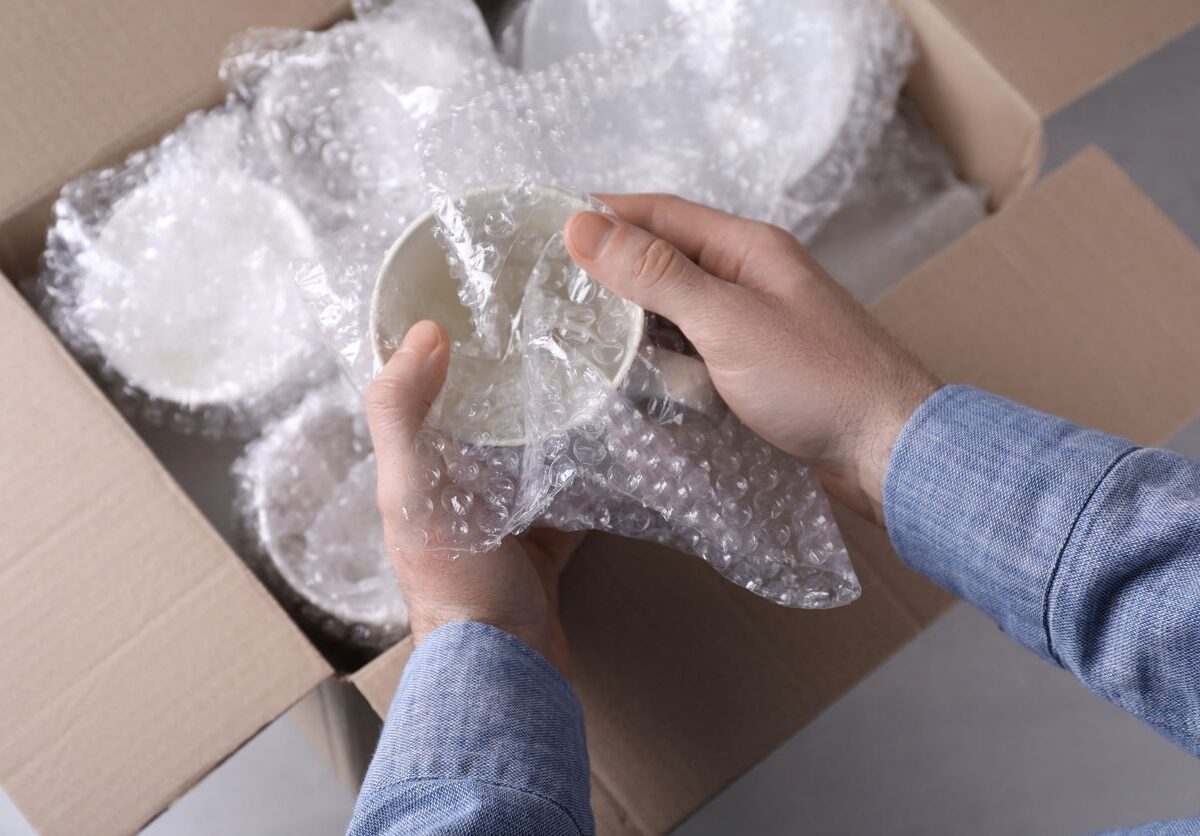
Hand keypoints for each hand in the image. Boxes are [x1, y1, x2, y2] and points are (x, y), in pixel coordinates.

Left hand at [365, 320, 581, 674]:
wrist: (507, 664)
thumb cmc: (452, 579)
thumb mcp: (411, 491)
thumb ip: (402, 414)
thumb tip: (421, 332)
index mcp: (421, 467)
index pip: (427, 390)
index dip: (443, 345)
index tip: (477, 294)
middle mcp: (461, 483)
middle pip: (488, 414)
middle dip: (514, 372)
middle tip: (554, 320)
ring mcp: (509, 510)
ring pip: (536, 446)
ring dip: (558, 413)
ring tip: (593, 362)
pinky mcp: (551, 533)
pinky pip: (577, 486)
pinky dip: (596, 463)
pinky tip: (620, 430)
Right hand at [564, 194, 938, 524]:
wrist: (890, 449)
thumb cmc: (818, 380)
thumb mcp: (726, 321)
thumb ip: (656, 274)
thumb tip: (583, 224)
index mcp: (747, 248)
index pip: (658, 212)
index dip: (600, 213)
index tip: (540, 223)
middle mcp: (749, 277)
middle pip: (663, 259)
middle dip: (607, 268)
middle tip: (542, 285)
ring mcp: (752, 324)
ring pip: (674, 308)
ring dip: (628, 318)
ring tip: (567, 329)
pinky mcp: (753, 368)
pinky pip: (691, 350)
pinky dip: (656, 357)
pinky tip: (623, 373)